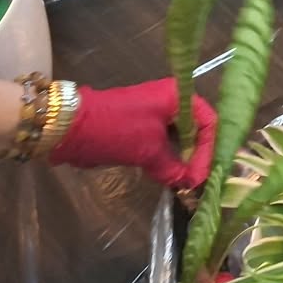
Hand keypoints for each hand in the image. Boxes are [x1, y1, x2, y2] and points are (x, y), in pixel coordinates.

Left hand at [50, 78, 217, 191]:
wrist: (73, 128)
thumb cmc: (117, 130)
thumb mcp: (149, 150)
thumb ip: (173, 168)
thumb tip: (188, 185)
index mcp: (179, 96)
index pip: (208, 122)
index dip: (208, 151)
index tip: (201, 177)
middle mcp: (173, 101)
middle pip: (197, 130)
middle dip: (199, 156)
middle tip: (197, 183)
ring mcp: (158, 114)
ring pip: (181, 138)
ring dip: (185, 160)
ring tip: (188, 183)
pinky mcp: (144, 128)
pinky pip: (166, 144)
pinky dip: (170, 160)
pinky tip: (172, 177)